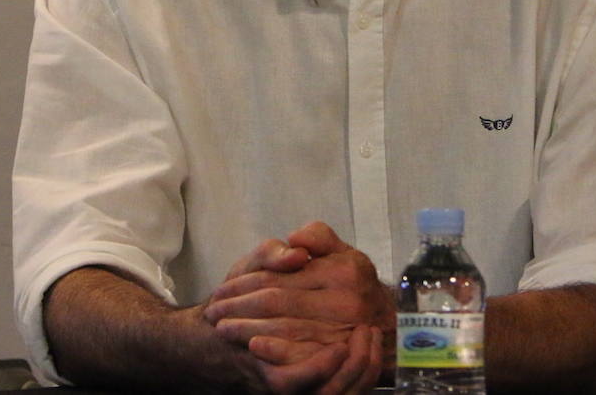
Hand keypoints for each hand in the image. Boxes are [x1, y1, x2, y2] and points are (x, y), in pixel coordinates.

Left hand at [207, 222, 391, 392]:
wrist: (381, 323)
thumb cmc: (348, 284)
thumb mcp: (340, 251)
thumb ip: (318, 236)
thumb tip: (295, 243)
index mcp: (345, 271)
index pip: (283, 276)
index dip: (247, 282)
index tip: (222, 289)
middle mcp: (348, 302)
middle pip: (279, 302)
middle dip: (240, 306)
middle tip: (214, 310)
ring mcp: (343, 332)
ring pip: (284, 328)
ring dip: (247, 329)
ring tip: (222, 327)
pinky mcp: (336, 358)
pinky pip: (302, 356)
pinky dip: (275, 350)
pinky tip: (253, 345)